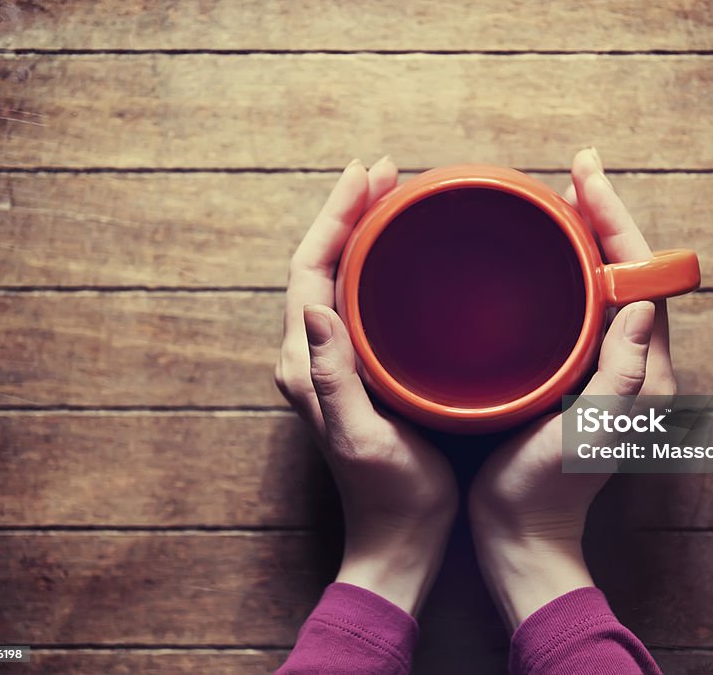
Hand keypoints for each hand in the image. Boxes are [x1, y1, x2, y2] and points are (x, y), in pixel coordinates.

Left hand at [275, 157, 457, 615]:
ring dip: (361, 232)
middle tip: (385, 173)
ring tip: (393, 197)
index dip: (334, 217)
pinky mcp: (362, 372)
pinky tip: (407, 256)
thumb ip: (334, 378)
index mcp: (305, 362)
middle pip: (320, 263)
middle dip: (348, 212)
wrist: (400, 539)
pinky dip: (379, 265)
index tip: (366, 177)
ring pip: (339, 278)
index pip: (307, 269)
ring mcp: (335, 363)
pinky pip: (361, 301)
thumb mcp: (361, 437)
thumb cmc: (389, 495)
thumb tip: (315, 307)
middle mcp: (312, 355)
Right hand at [469, 148, 676, 629]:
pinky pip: (581, 307)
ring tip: (562, 200)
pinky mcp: (576, 376)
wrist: (520, 537)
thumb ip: (622, 373)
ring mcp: (605, 370)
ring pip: (605, 285)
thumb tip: (646, 302)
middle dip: (606, 218)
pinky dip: (567, 271)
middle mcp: (634, 365)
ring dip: (588, 238)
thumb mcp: (587, 432)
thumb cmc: (545, 490)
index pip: (643, 277)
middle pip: (629, 272)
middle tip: (576, 172)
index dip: (617, 222)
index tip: (585, 178)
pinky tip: (542, 257)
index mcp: (646, 373)